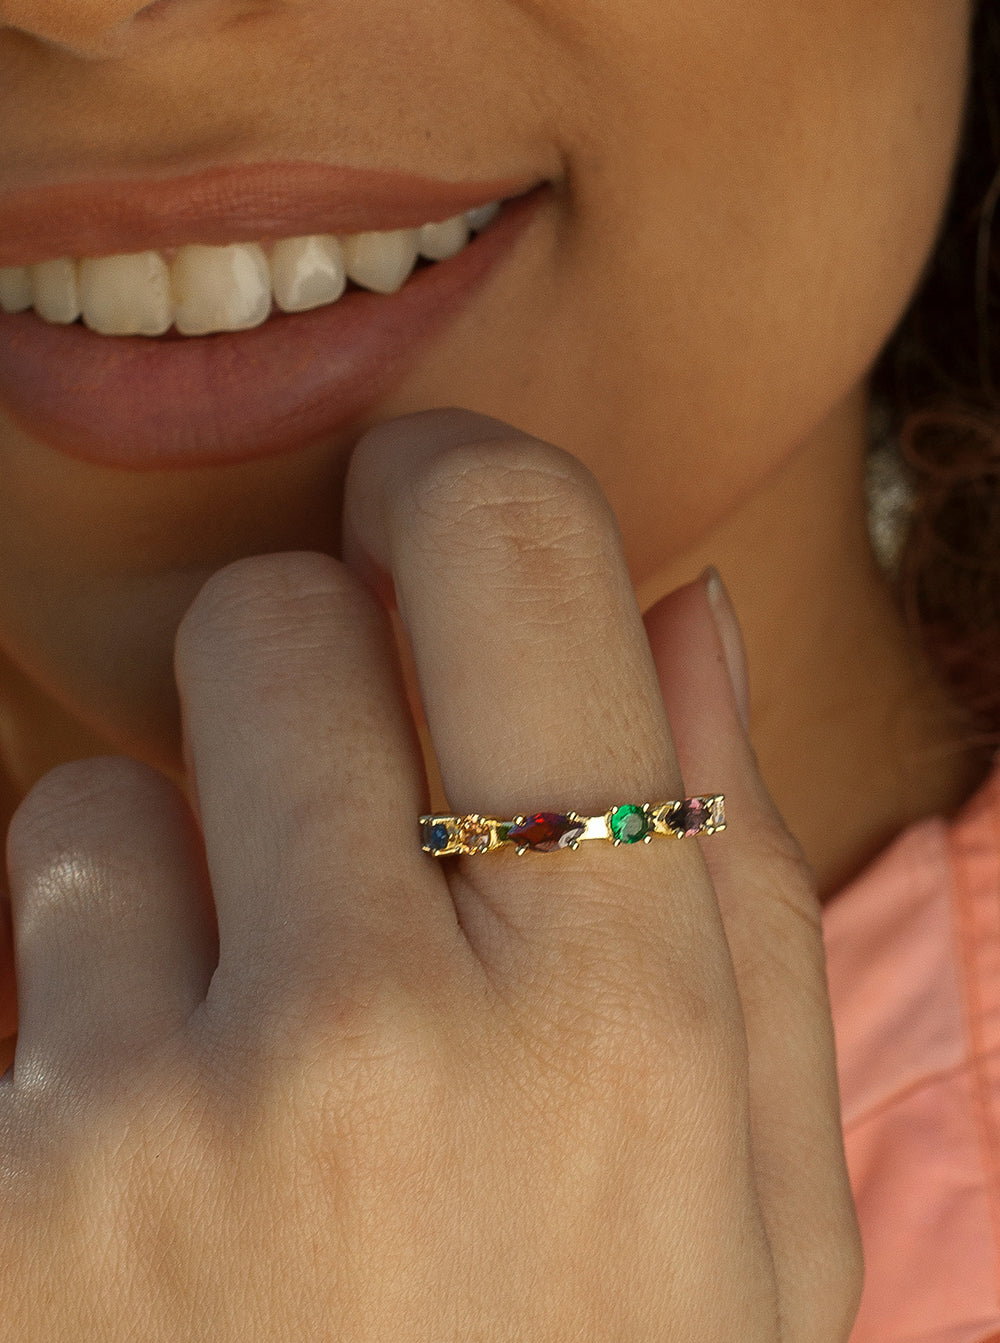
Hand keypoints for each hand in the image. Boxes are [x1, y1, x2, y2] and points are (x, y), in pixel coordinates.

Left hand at [0, 409, 861, 1339]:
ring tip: (247, 1056)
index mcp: (622, 1010)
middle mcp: (379, 1033)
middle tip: (347, 799)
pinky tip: (147, 1168)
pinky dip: (70, 1003)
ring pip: (105, 788)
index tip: (424, 496)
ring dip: (174, 870)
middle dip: (308, 664)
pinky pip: (11, 938)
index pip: (509, 558)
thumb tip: (682, 618)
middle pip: (273, 618)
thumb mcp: (758, 1210)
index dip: (456, 482)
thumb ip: (741, 885)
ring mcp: (141, 1130)